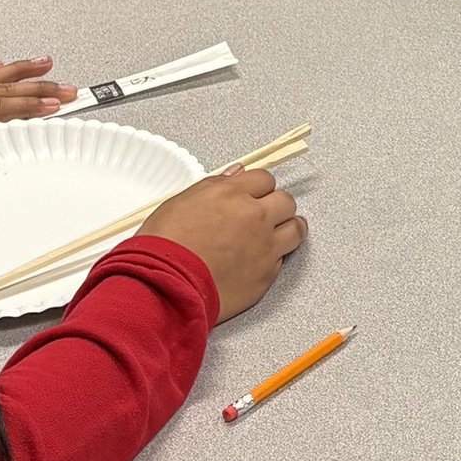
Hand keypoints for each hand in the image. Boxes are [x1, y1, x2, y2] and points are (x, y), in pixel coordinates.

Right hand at [139, 166, 306, 321]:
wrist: (164, 286)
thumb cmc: (164, 246)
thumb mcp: (180, 202)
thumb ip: (213, 185)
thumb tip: (236, 174)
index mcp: (233, 194)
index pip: (264, 179)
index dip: (258, 188)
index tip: (254, 195)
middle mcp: (255, 217)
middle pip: (286, 202)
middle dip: (276, 206)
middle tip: (264, 215)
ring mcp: (264, 247)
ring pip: (296, 229)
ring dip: (287, 229)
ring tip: (275, 236)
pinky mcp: (266, 276)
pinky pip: (282, 260)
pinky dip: (273, 258)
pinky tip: (257, 261)